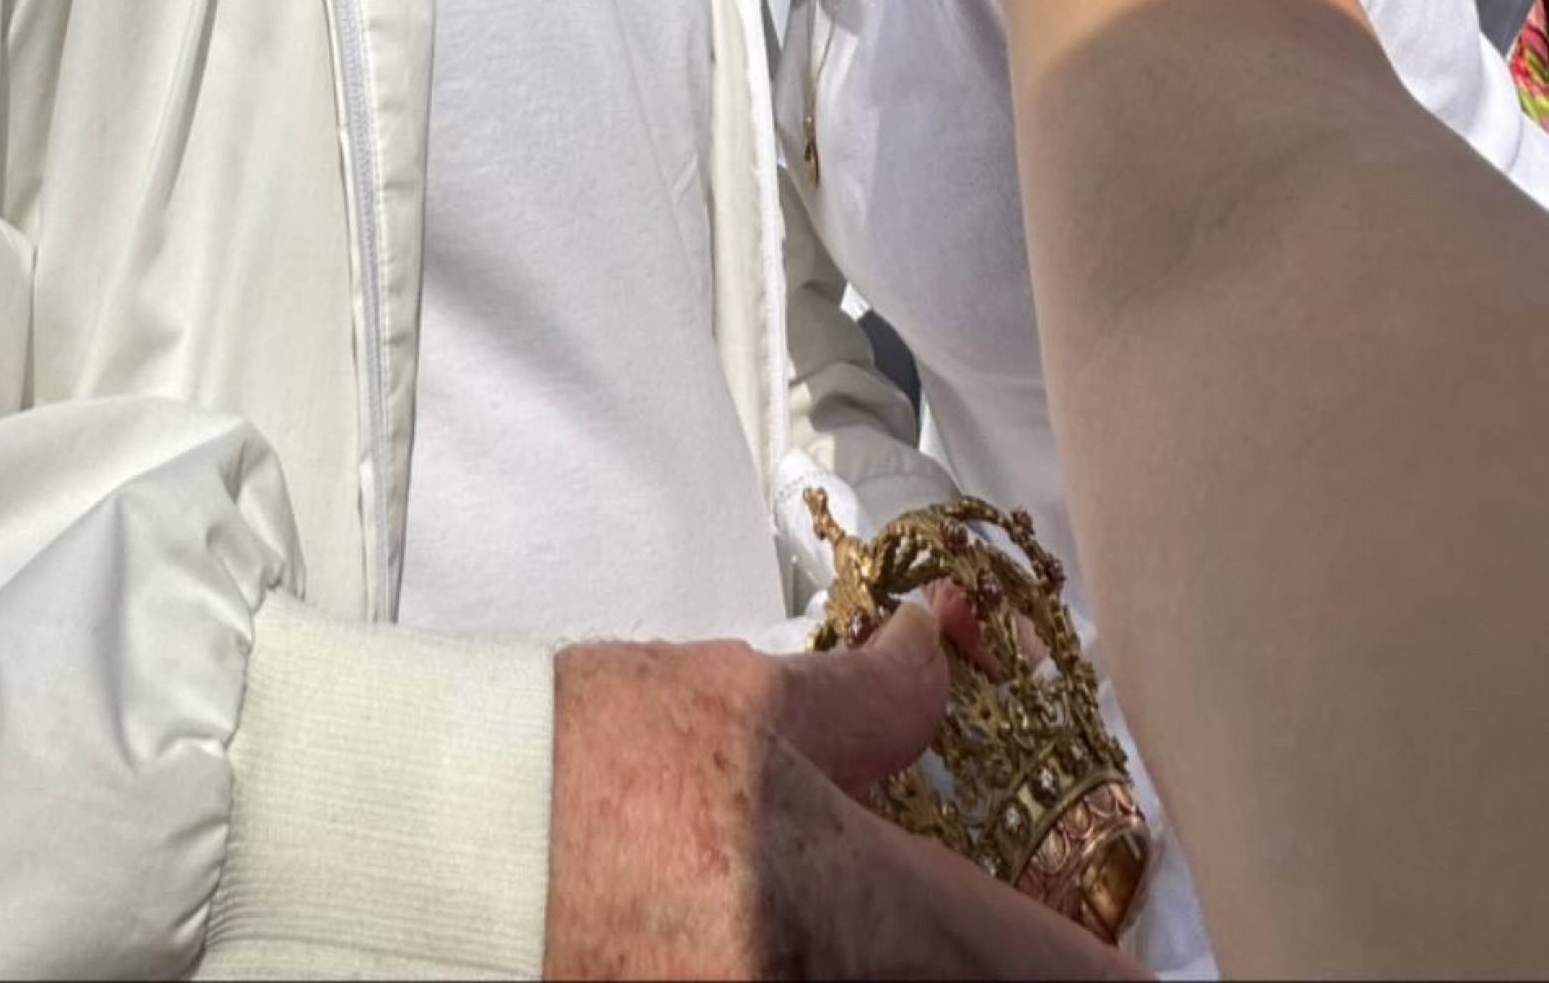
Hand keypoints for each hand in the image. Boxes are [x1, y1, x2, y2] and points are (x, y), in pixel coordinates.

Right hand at [545, 614, 1137, 978]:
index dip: (1114, 971)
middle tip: (1031, 930)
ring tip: (920, 930)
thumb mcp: (746, 704)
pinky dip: (862, 974)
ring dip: (936, 965)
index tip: (1143, 960)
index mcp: (861, 913)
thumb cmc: (587, 768)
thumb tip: (948, 645)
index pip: (1053, 976)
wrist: (451, 844)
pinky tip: (855, 949)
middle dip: (1015, 965)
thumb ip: (874, 697)